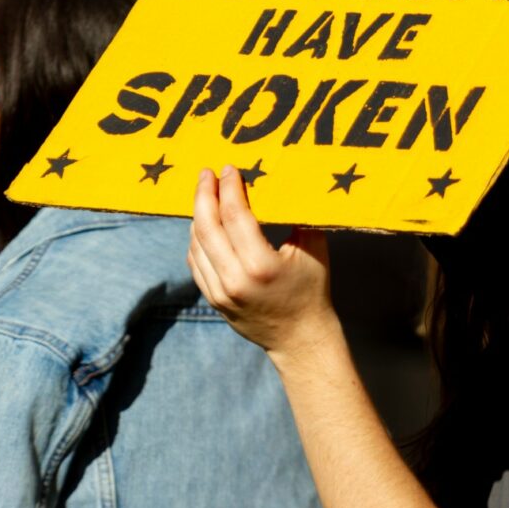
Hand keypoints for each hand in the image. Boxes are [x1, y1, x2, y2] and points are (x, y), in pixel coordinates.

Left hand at [188, 166, 340, 361]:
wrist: (300, 338)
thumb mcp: (313, 250)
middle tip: (206, 174)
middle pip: (206, 226)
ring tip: (206, 195)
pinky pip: (195, 262)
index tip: (227, 168)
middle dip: (204, 194)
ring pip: (195, 244)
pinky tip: (203, 224)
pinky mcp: (213, 300)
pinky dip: (196, 238)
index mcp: (261, 265)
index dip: (228, 188)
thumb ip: (298, 217)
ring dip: (198, 215)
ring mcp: (219, 292)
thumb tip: (285, 184)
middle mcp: (234, 279)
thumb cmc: (312, 290)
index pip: (234, 215)